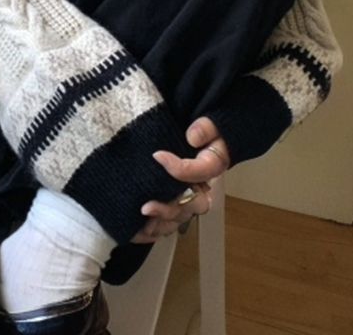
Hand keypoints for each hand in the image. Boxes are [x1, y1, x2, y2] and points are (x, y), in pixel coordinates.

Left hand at [130, 118, 230, 243]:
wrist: (191, 138)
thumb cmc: (200, 131)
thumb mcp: (208, 124)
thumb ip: (205, 127)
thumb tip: (193, 137)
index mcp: (212, 166)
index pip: (200, 172)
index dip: (179, 169)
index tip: (157, 155)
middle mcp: (203, 186)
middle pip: (193, 204)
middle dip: (169, 207)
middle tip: (147, 206)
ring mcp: (189, 198)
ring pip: (181, 217)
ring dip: (161, 221)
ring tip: (141, 221)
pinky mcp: (175, 203)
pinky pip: (169, 223)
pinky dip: (156, 227)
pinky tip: (140, 228)